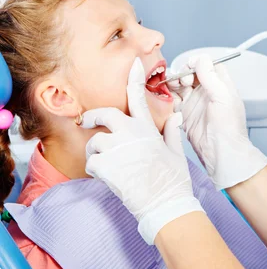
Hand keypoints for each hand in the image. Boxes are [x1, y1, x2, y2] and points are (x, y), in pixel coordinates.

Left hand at [82, 58, 203, 244]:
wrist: (165, 203)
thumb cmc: (173, 180)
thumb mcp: (176, 153)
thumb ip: (172, 132)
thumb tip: (175, 116)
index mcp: (148, 129)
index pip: (139, 97)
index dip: (135, 79)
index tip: (132, 64)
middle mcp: (131, 134)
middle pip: (104, 114)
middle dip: (92, 117)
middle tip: (87, 122)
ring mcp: (117, 148)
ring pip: (95, 141)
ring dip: (96, 152)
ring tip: (108, 165)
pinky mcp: (106, 165)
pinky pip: (91, 162)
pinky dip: (96, 170)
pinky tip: (108, 177)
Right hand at [166, 55, 266, 189]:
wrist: (221, 152)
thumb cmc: (229, 127)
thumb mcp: (223, 97)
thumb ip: (211, 76)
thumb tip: (200, 59)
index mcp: (221, 85)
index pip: (208, 65)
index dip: (198, 63)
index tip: (191, 67)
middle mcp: (208, 92)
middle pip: (191, 73)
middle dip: (184, 72)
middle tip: (183, 81)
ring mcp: (195, 103)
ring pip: (180, 85)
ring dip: (174, 82)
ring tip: (174, 86)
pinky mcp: (185, 114)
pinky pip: (173, 100)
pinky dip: (168, 96)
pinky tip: (168, 96)